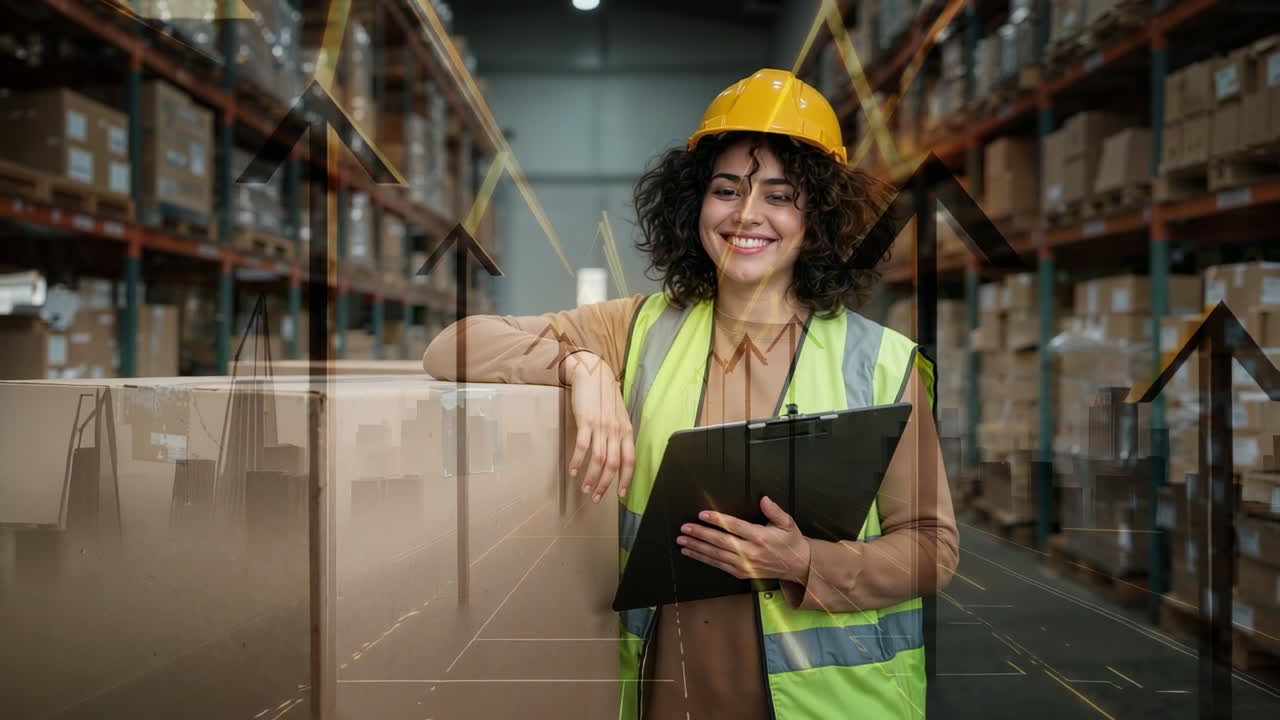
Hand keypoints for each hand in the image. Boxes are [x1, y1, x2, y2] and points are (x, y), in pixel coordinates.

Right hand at [564, 352, 634, 503]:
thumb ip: (619, 433)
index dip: (625, 480)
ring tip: (584, 489)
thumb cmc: (604, 396)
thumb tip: (617, 454)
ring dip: (591, 478)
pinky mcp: (586, 421)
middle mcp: (616, 430)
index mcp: (626, 430)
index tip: (619, 495)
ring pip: (598, 460)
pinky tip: (572, 471)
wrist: (593, 374)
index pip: (630, 461)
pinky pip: (583, 447)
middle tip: (595, 498)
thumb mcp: (618, 415)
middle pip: (613, 465)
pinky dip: (577, 462)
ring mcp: (602, 426)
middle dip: (605, 485)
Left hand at [677, 496, 811, 583]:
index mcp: (760, 537)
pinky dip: (703, 559)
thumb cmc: (791, 541)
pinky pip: (719, 565)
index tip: (702, 514)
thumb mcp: (787, 522)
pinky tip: (692, 552)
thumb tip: (763, 499)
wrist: (799, 566)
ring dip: (697, 547)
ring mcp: (745, 565)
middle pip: (720, 542)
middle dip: (700, 534)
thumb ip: (774, 510)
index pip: (734, 527)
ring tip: (682, 541)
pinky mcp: (741, 573)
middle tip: (684, 528)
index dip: (717, 520)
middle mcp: (751, 553)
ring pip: (716, 555)